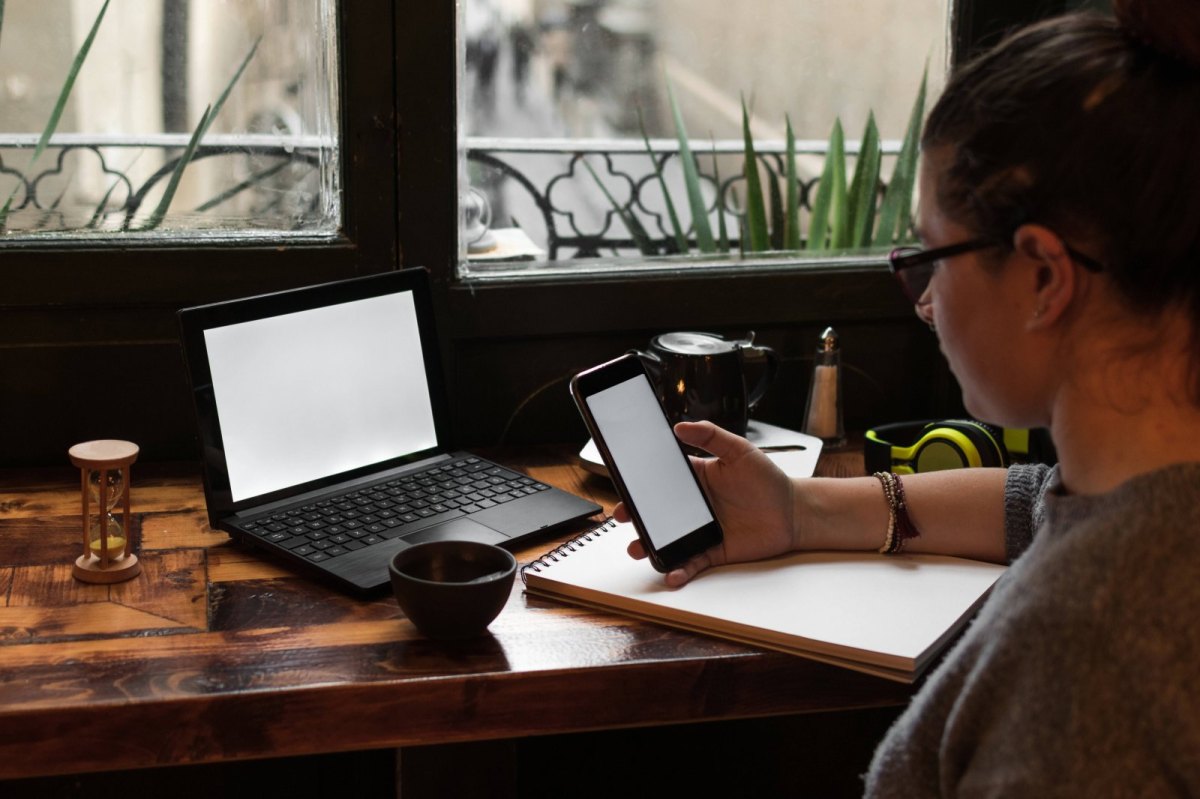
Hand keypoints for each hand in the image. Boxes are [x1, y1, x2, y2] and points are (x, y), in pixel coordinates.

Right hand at [615, 420, 796, 586]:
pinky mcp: (713, 552)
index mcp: (694, 479)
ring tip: (638, 549)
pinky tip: (671, 573)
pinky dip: (679, 570)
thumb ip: (711, 437)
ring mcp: (701, 530)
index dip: (640, 484)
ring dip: (649, 546)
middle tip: (623, 516)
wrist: (794, 513)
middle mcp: (693, 506)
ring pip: (667, 540)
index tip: (624, 484)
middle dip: (635, 516)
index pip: (660, 480)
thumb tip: (680, 426)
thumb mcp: (739, 450)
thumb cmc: (768, 480)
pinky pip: (690, 562)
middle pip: (656, 512)